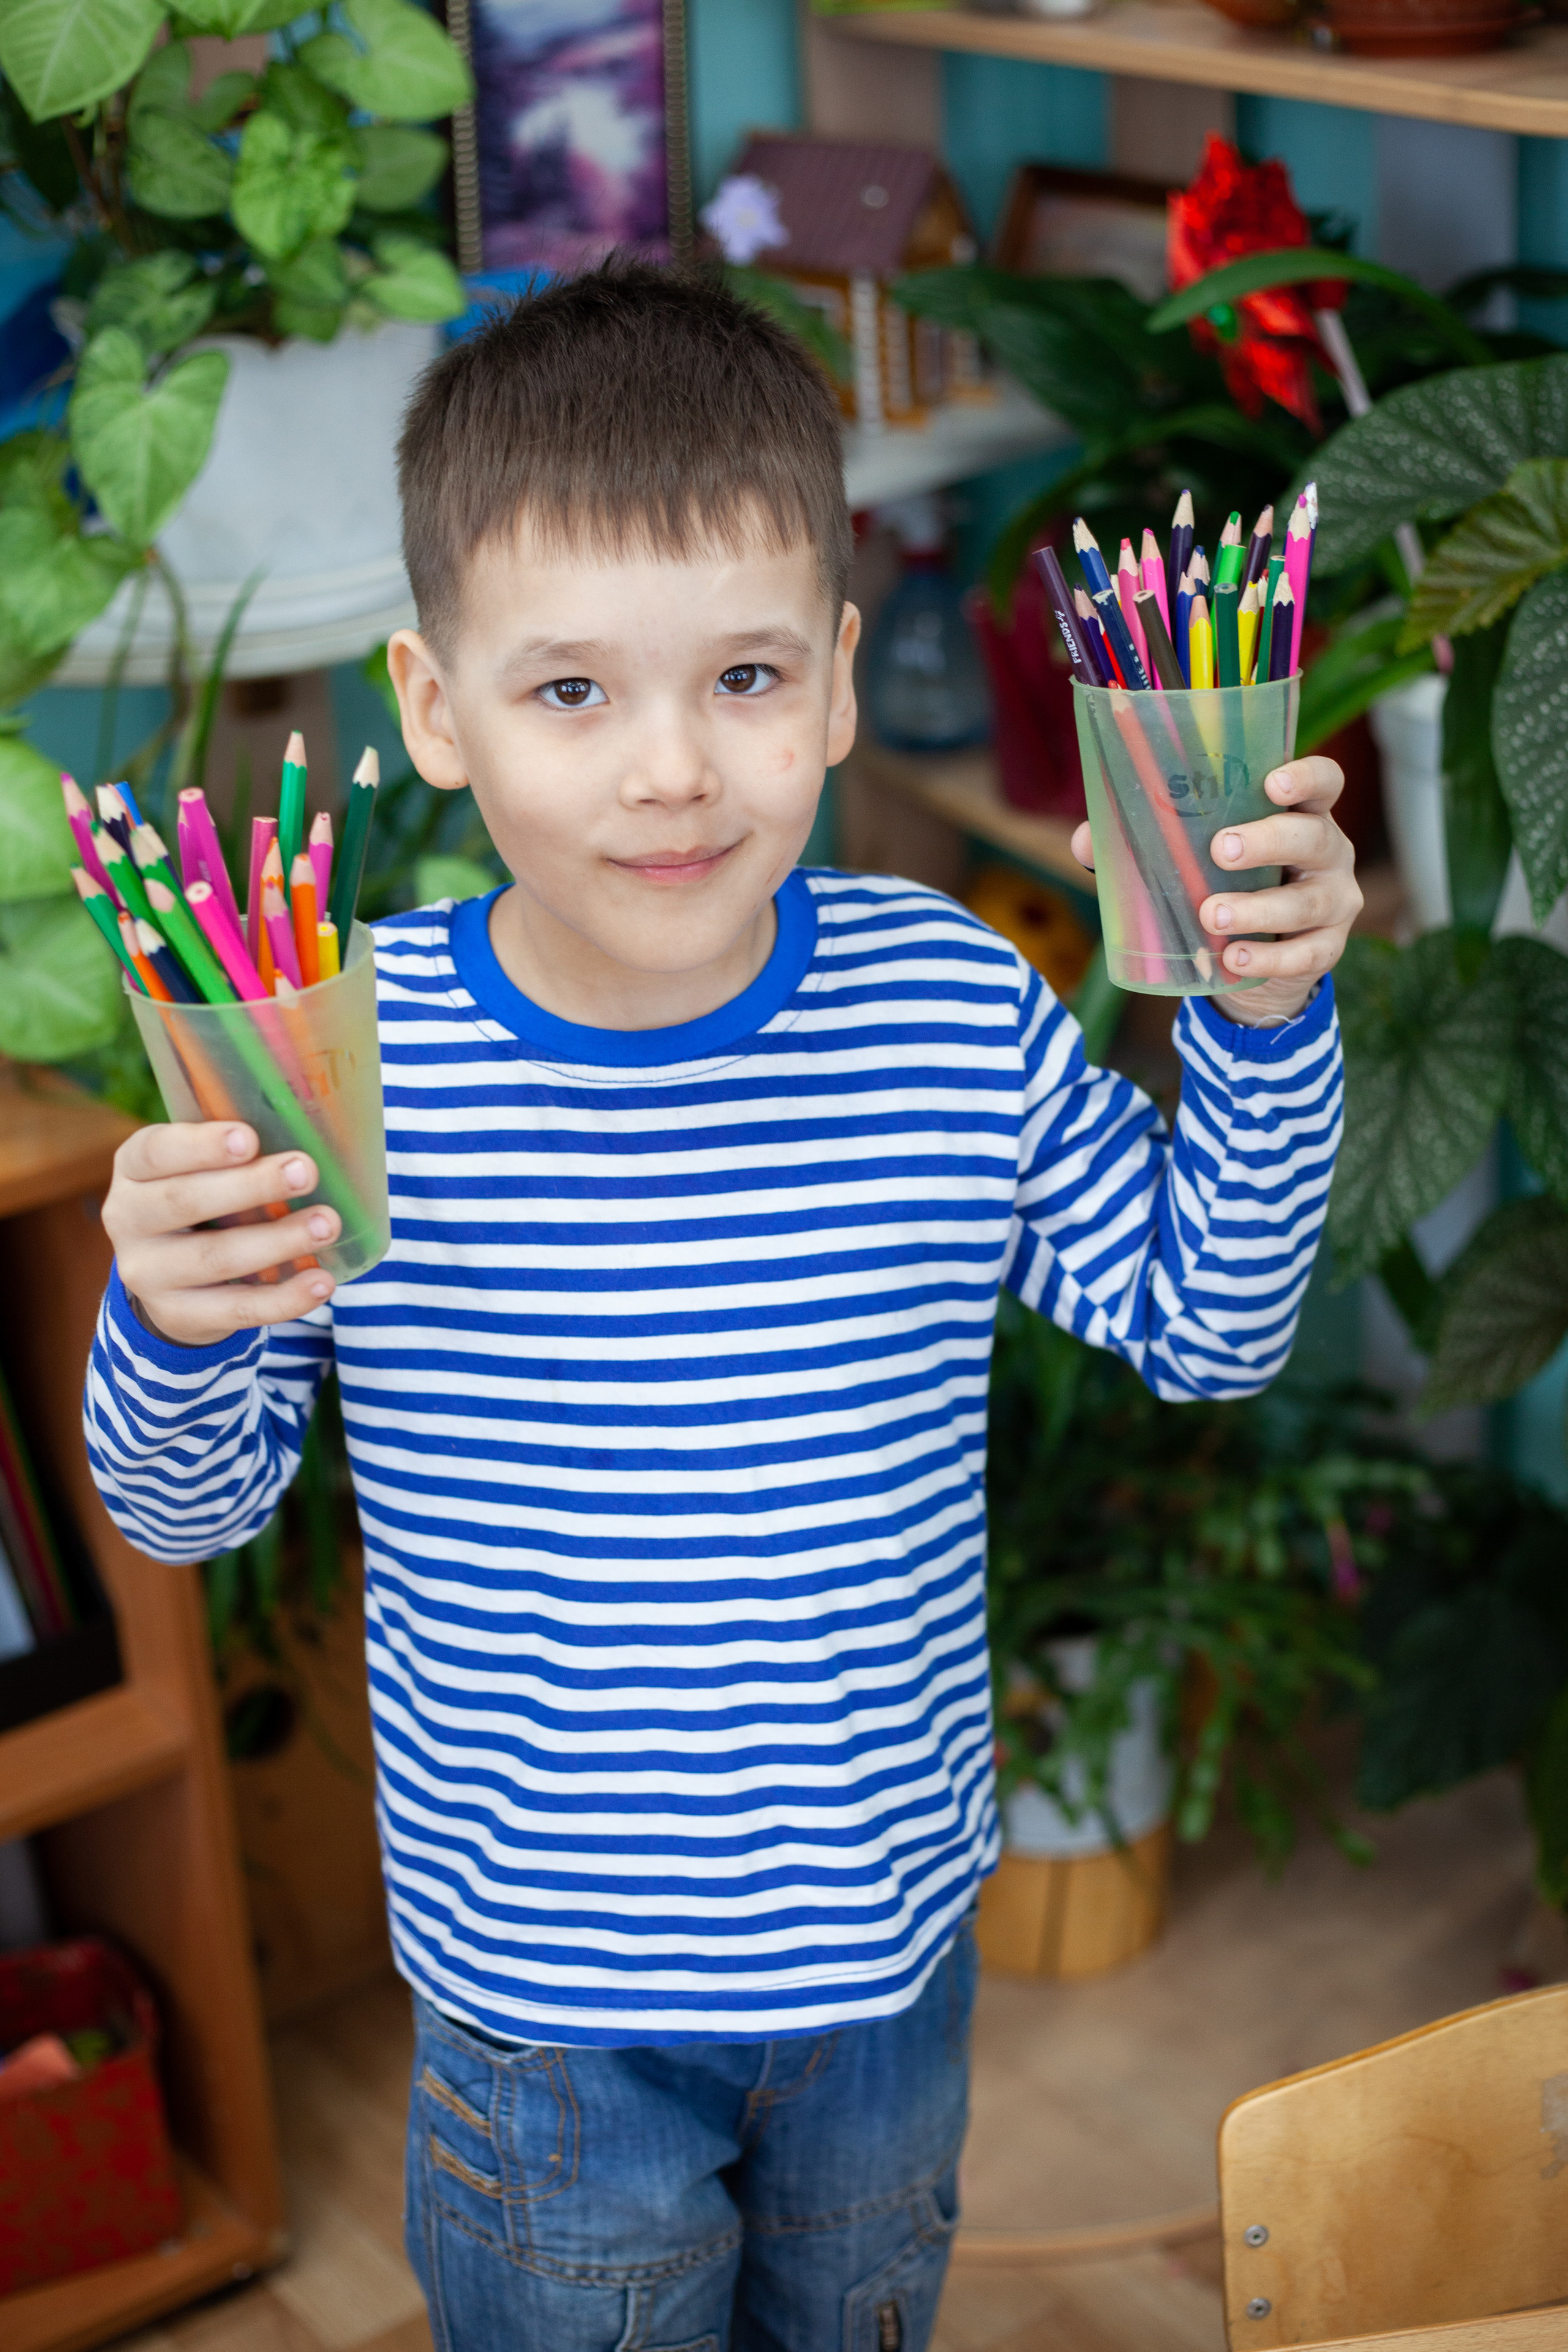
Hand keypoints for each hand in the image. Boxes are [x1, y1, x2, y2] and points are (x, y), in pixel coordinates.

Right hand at [103, 1122, 337, 1349]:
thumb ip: (236, 1153)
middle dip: (251, 1186)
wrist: (171, 1281)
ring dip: (278, 1241)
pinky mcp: (177, 1315)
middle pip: (185, 1201)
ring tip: (326, 1225)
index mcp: (134, 1168)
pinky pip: (236, 1309)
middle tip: (306, 1172)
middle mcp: (128, 1218)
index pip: (155, 1151)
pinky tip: (321, 1282)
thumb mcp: (201, 1169)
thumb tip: (305, 1141)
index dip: (201, 1145)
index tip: (250, 1138)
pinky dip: (284, 1298)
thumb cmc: (203, 1202)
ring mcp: (147, 1272)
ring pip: (215, 1257)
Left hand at [1071, 753, 1361, 1025]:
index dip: (1307, 778)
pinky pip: (1304, 955)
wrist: (1253, 960)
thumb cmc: (1225, 885)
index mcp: (1298, 814)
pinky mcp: (1327, 949)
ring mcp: (1333, 901)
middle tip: (1222, 850)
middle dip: (1268, 841)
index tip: (1272, 784)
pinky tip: (1234, 960)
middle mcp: (1327, 851)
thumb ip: (1145, 844)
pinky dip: (1267, 959)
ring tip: (1210, 916)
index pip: (1324, 781)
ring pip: (1306, 902)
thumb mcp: (1194, 860)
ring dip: (1258, 909)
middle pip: (1313, 837)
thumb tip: (1085, 838)